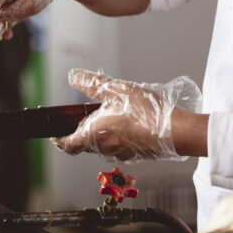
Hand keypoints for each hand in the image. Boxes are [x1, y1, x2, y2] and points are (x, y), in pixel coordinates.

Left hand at [53, 69, 203, 162]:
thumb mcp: (115, 89)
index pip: (67, 145)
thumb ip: (91, 84)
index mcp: (93, 135)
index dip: (59, 140)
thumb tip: (73, 77)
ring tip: (110, 115)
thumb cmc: (146, 112)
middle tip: (85, 116)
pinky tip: (127, 123)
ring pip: (102, 146)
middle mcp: (104, 149)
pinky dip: (117, 137)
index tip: (55, 134)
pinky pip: (119, 147)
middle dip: (82, 131)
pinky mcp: (135, 155)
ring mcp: (120, 154)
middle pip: (84, 144)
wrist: (177, 131)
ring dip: (100, 134)